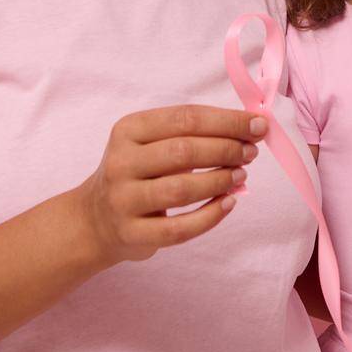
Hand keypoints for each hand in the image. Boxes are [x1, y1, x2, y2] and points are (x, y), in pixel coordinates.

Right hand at [77, 105, 262, 265]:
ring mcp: (123, 200)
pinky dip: (211, 216)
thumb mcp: (150, 143)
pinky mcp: (132, 233)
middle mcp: (121, 162)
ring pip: (182, 189)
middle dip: (226, 149)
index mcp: (129, 130)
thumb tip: (248, 127)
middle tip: (251, 152)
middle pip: (184, 151)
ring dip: (220, 180)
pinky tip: (229, 203)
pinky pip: (179, 228)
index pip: (184, 118)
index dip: (226, 121)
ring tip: (240, 175)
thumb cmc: (137, 173)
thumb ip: (191, 133)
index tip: (257, 124)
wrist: (94, 220)